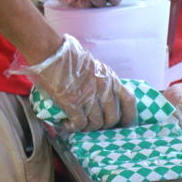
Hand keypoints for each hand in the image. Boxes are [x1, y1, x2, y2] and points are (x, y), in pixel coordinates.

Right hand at [17, 35, 134, 131]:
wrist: (51, 53)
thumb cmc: (69, 59)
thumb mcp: (94, 68)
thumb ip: (102, 82)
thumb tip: (103, 100)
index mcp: (110, 78)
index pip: (129, 100)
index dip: (129, 117)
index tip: (124, 126)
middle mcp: (103, 87)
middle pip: (113, 117)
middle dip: (104, 127)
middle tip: (93, 127)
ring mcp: (89, 95)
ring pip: (96, 123)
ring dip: (87, 128)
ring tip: (78, 125)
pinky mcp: (73, 102)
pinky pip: (79, 123)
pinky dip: (73, 127)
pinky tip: (67, 124)